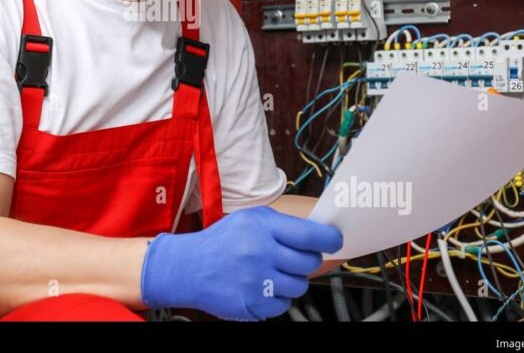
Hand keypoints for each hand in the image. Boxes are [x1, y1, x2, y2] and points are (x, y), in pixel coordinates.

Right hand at [139, 205, 342, 320]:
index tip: (335, 240)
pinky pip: (284, 304)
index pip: (311, 234)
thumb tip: (319, 234)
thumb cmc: (222, 242)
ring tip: (271, 272)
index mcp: (261, 228)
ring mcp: (256, 281)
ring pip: (300, 286)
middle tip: (292, 257)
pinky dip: (277, 297)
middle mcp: (260, 253)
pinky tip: (260, 286)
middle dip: (306, 260)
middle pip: (309, 262)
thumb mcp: (249, 220)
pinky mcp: (253, 304)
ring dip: (291, 280)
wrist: (188, 268)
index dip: (330, 238)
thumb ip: (283, 225)